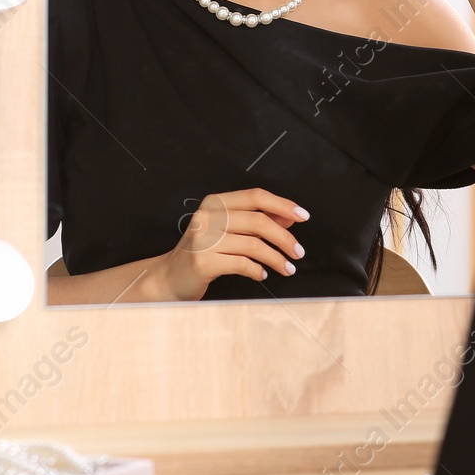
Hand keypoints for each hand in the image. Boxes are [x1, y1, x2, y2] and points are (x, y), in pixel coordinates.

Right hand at [159, 187, 309, 300]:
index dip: (283, 204)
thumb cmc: (203, 252)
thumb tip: (290, 216)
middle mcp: (207, 217)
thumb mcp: (228, 230)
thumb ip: (256, 220)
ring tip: (287, 268)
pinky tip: (262, 275)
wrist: (170, 277)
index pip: (255, 196)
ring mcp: (203, 239)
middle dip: (284, 238)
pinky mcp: (203, 262)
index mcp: (214, 203)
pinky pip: (242, 264)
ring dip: (276, 258)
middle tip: (298, 252)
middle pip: (258, 221)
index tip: (304, 216)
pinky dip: (258, 271)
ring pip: (253, 245)